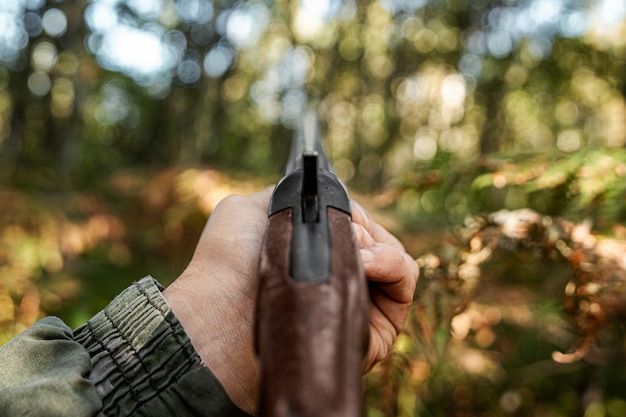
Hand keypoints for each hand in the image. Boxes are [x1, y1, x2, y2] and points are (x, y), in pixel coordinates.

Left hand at [163, 188, 417, 412]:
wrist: (221, 312)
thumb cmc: (229, 260)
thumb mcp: (250, 207)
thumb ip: (289, 196)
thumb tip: (326, 198)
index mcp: (312, 255)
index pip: (354, 226)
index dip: (352, 214)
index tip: (337, 211)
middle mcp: (336, 279)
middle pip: (379, 240)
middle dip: (363, 227)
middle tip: (341, 230)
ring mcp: (358, 304)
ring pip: (396, 259)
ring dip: (378, 244)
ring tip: (351, 248)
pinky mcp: (376, 330)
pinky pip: (405, 284)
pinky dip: (391, 263)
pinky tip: (365, 263)